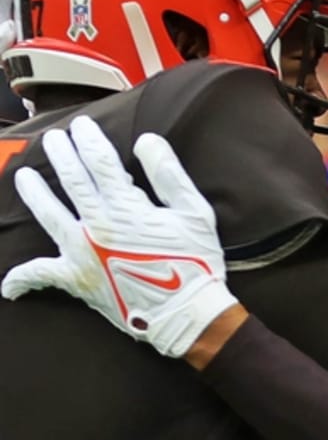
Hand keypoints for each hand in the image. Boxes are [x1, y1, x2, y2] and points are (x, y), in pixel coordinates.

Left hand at [1, 115, 238, 357]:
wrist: (186, 313)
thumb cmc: (196, 263)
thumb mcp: (195, 214)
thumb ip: (170, 175)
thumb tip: (146, 140)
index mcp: (126, 205)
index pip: (99, 160)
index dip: (89, 139)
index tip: (82, 125)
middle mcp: (97, 223)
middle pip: (72, 180)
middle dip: (61, 154)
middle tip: (54, 140)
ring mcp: (81, 251)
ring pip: (48, 214)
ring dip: (35, 193)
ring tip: (24, 177)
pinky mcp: (77, 279)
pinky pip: (41, 275)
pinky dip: (22, 278)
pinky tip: (8, 285)